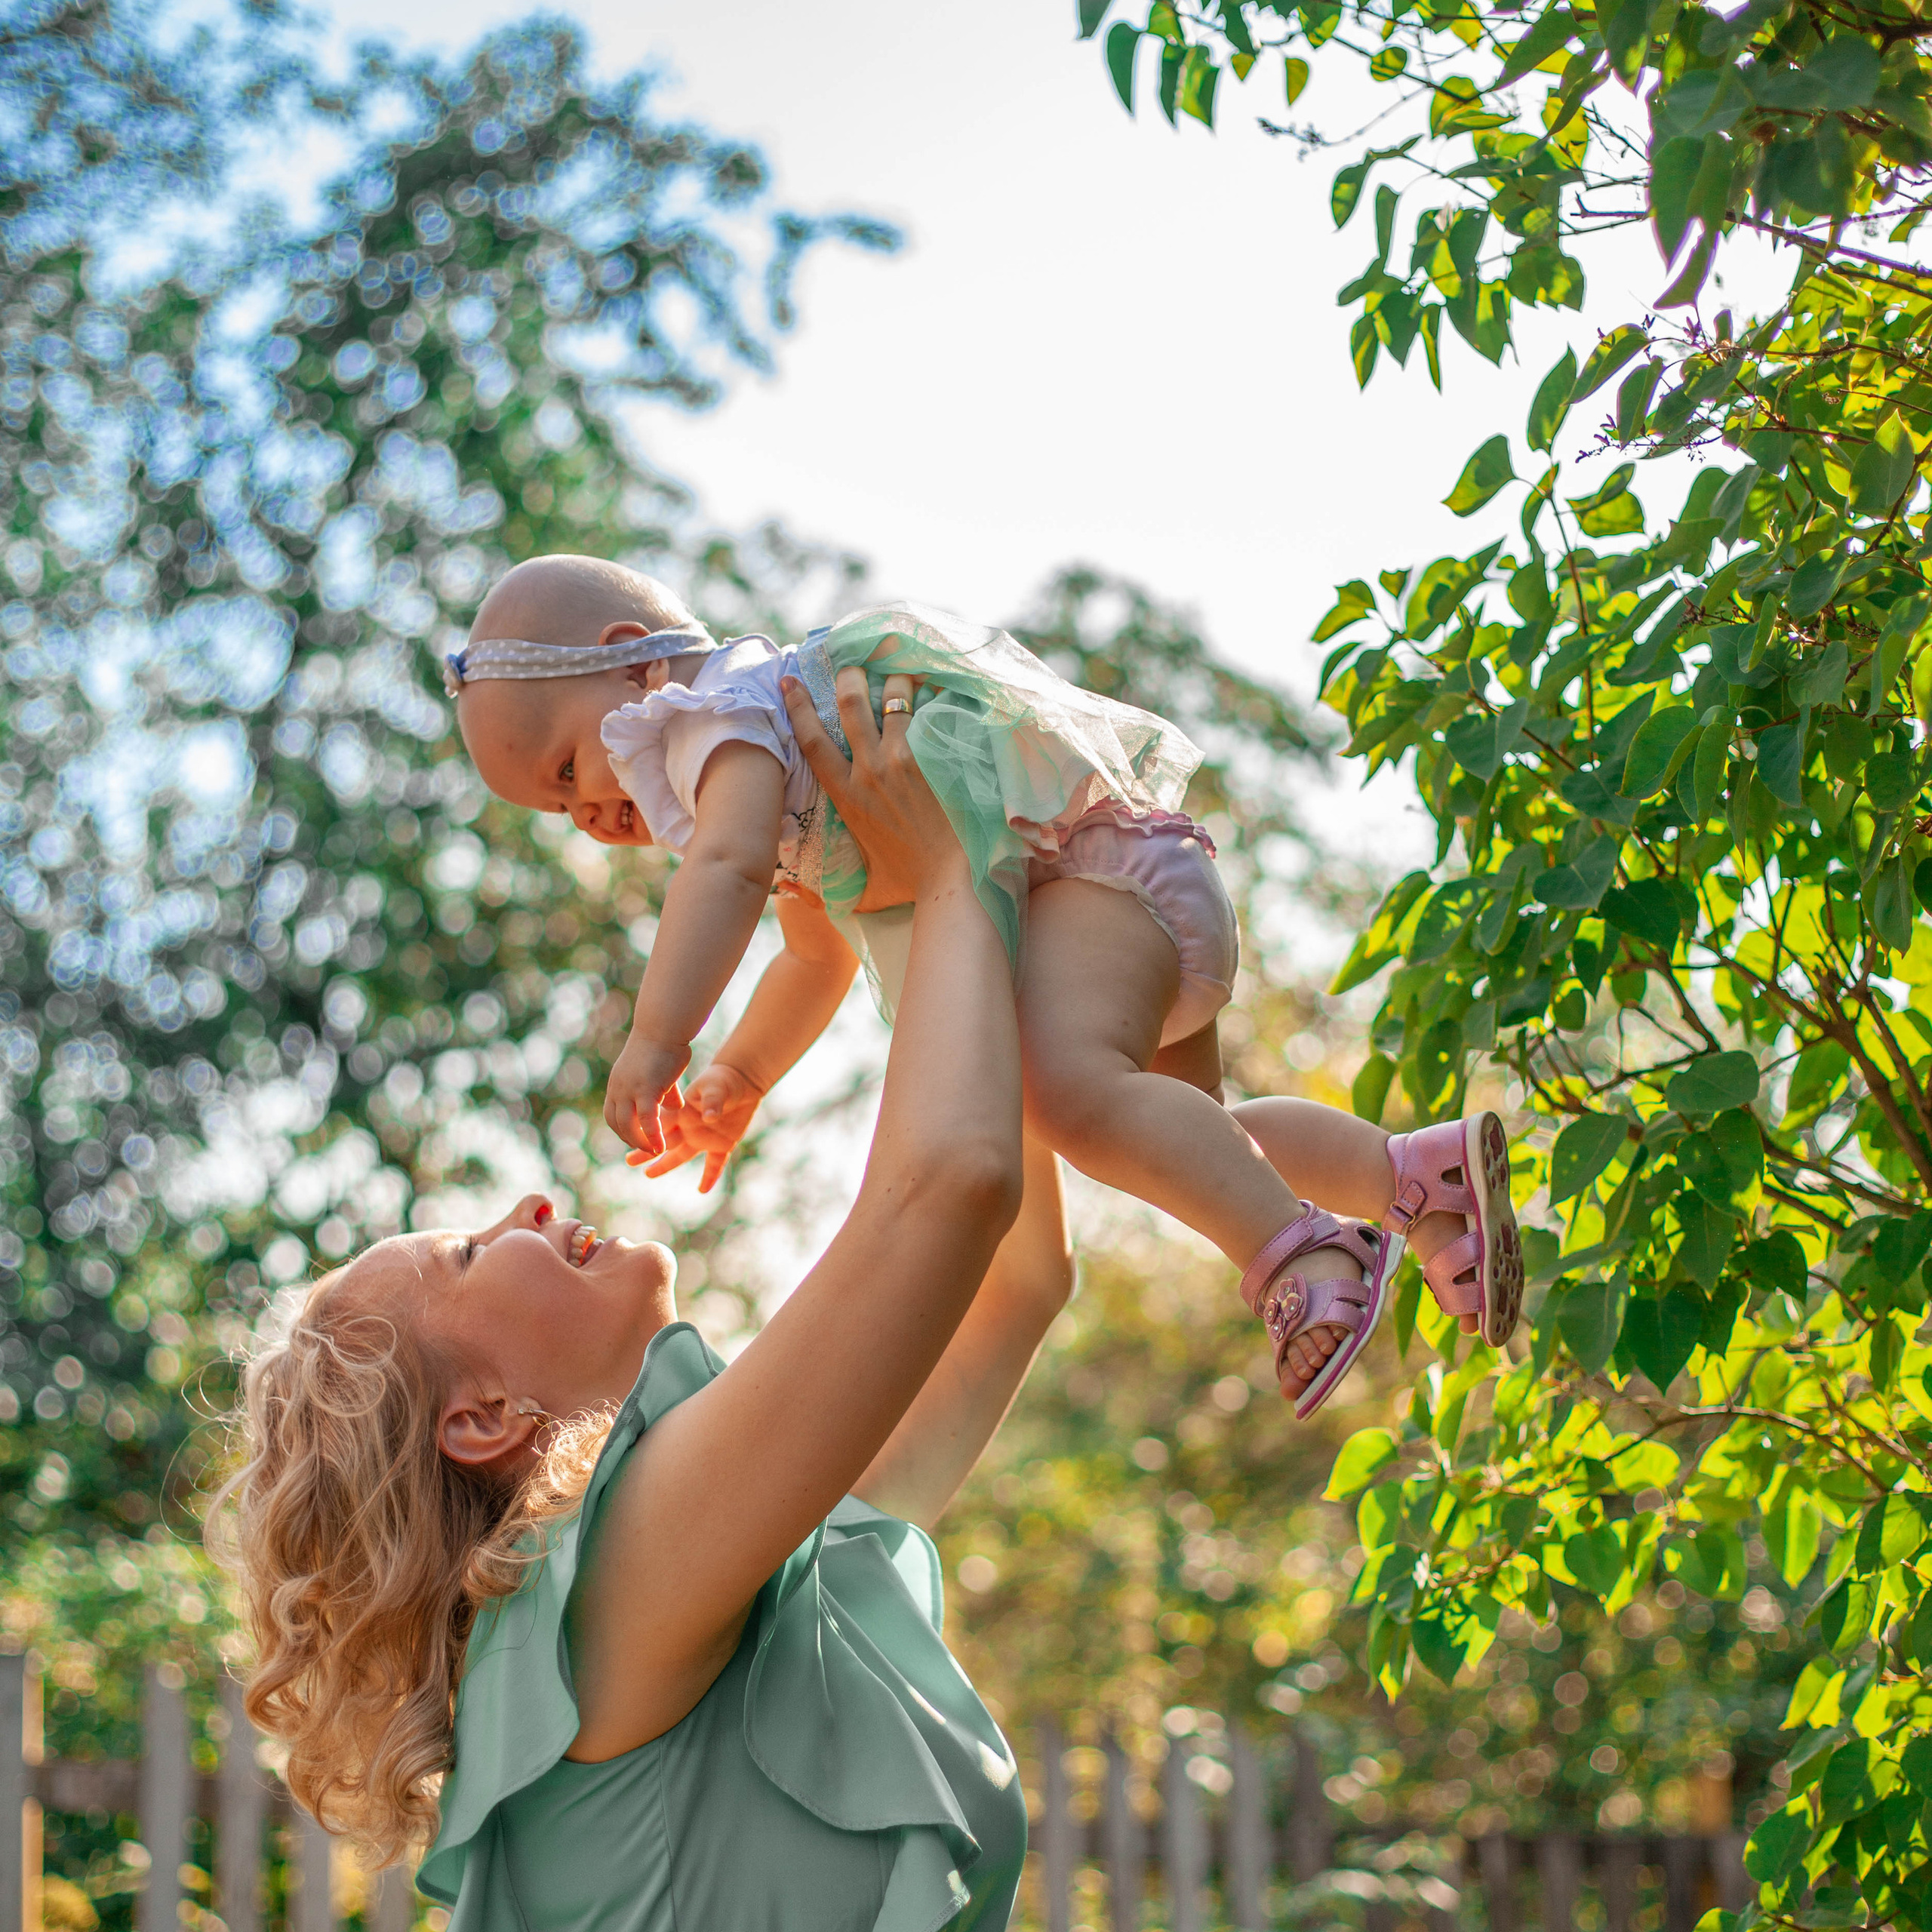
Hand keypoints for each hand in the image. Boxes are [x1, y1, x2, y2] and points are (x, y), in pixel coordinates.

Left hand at [604, 1033, 691, 1156]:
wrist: (664, 1027)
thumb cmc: (666, 1045)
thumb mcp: (663, 1073)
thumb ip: (666, 1092)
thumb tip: (675, 1107)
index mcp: (618, 1083)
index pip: (613, 1114)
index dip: (622, 1129)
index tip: (636, 1139)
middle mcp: (618, 1088)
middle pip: (616, 1123)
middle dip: (630, 1139)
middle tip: (645, 1150)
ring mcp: (629, 1089)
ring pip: (628, 1125)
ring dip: (640, 1142)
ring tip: (655, 1152)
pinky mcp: (645, 1089)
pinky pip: (647, 1119)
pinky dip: (652, 1135)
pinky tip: (661, 1147)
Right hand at [632, 1063, 764, 1190]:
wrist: (741, 1081)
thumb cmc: (723, 1080)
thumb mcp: (716, 1087)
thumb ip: (712, 1100)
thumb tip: (710, 1116)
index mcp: (683, 1112)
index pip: (661, 1125)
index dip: (649, 1135)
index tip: (633, 1143)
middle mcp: (688, 1127)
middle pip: (664, 1143)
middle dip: (646, 1152)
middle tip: (628, 1161)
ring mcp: (704, 1137)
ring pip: (681, 1156)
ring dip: (665, 1166)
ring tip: (647, 1175)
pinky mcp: (723, 1144)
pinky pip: (715, 1164)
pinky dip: (710, 1177)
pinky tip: (702, 1190)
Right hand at [780, 667, 960, 901]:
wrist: (957, 881)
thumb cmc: (915, 885)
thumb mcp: (868, 887)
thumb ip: (840, 890)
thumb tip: (809, 901)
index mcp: (848, 796)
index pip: (812, 741)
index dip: (797, 707)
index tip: (789, 681)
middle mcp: (872, 770)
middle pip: (850, 704)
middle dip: (850, 676)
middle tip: (857, 665)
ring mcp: (906, 758)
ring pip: (895, 697)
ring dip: (898, 680)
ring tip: (907, 674)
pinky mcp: (939, 754)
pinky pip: (934, 709)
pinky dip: (937, 695)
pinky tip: (943, 687)